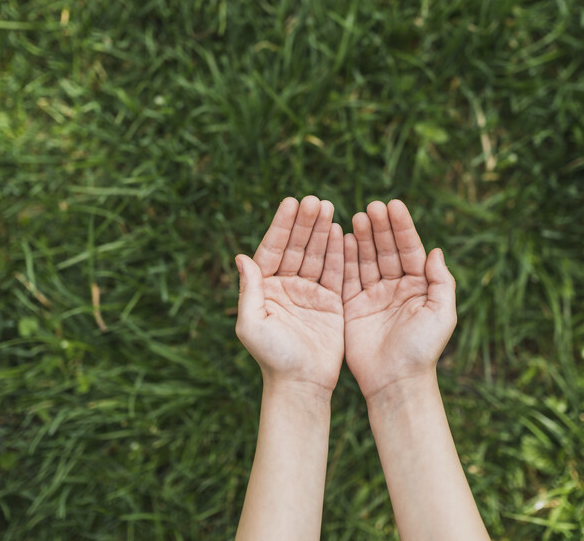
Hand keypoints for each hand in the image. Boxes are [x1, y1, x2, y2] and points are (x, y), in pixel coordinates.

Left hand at [235, 196, 344, 394]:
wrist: (301, 385)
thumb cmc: (272, 358)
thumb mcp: (252, 324)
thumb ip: (249, 290)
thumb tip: (241, 257)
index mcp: (265, 288)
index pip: (273, 249)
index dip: (282, 226)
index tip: (291, 202)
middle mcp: (286, 286)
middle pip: (297, 247)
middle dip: (305, 223)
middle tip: (315, 200)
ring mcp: (309, 293)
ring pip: (317, 255)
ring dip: (322, 231)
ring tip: (329, 207)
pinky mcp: (331, 303)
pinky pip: (336, 272)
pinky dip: (339, 252)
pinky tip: (342, 232)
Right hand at [341, 200, 456, 399]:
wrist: (396, 382)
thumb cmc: (423, 350)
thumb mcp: (441, 314)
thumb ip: (441, 282)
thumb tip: (436, 251)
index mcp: (419, 286)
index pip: (410, 249)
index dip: (402, 227)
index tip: (393, 205)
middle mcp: (396, 287)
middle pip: (386, 250)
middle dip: (380, 228)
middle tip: (371, 207)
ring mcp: (373, 296)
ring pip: (366, 259)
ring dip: (362, 237)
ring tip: (356, 216)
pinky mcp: (353, 307)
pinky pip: (347, 277)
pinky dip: (344, 258)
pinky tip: (342, 238)